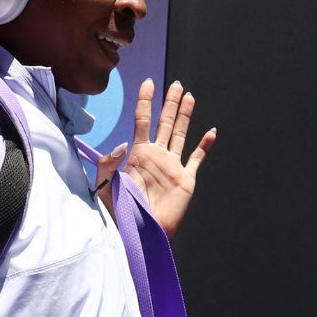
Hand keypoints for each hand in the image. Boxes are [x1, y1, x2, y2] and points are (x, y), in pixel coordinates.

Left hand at [101, 79, 215, 237]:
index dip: (145, 101)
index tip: (148, 83)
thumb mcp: (105, 187)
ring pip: (181, 134)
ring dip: (185, 115)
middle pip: (165, 122)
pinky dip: (205, 146)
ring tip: (189, 96)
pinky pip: (197, 159)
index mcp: (138, 154)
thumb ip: (108, 164)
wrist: (139, 234)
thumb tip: (122, 143)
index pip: (142, 121)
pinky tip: (211, 132)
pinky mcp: (185, 180)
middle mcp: (157, 156)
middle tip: (176, 84)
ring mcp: (172, 166)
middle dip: (170, 102)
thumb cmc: (120, 213)